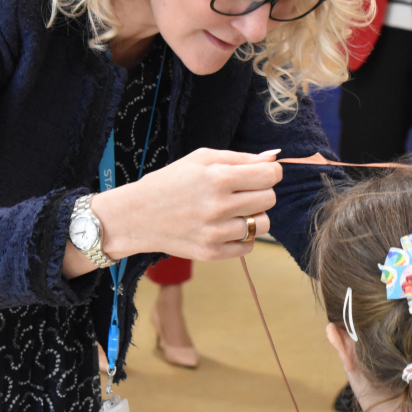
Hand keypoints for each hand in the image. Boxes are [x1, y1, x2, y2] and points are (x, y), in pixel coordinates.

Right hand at [93, 148, 282, 261]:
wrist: (136, 216)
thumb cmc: (171, 181)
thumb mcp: (201, 159)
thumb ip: (240, 158)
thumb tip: (274, 157)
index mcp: (218, 178)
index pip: (270, 175)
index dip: (271, 172)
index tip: (262, 173)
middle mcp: (219, 207)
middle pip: (270, 199)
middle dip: (262, 192)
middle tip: (242, 191)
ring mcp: (215, 233)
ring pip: (263, 225)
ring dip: (254, 216)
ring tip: (234, 210)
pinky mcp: (212, 253)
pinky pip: (248, 245)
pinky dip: (242, 236)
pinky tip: (225, 226)